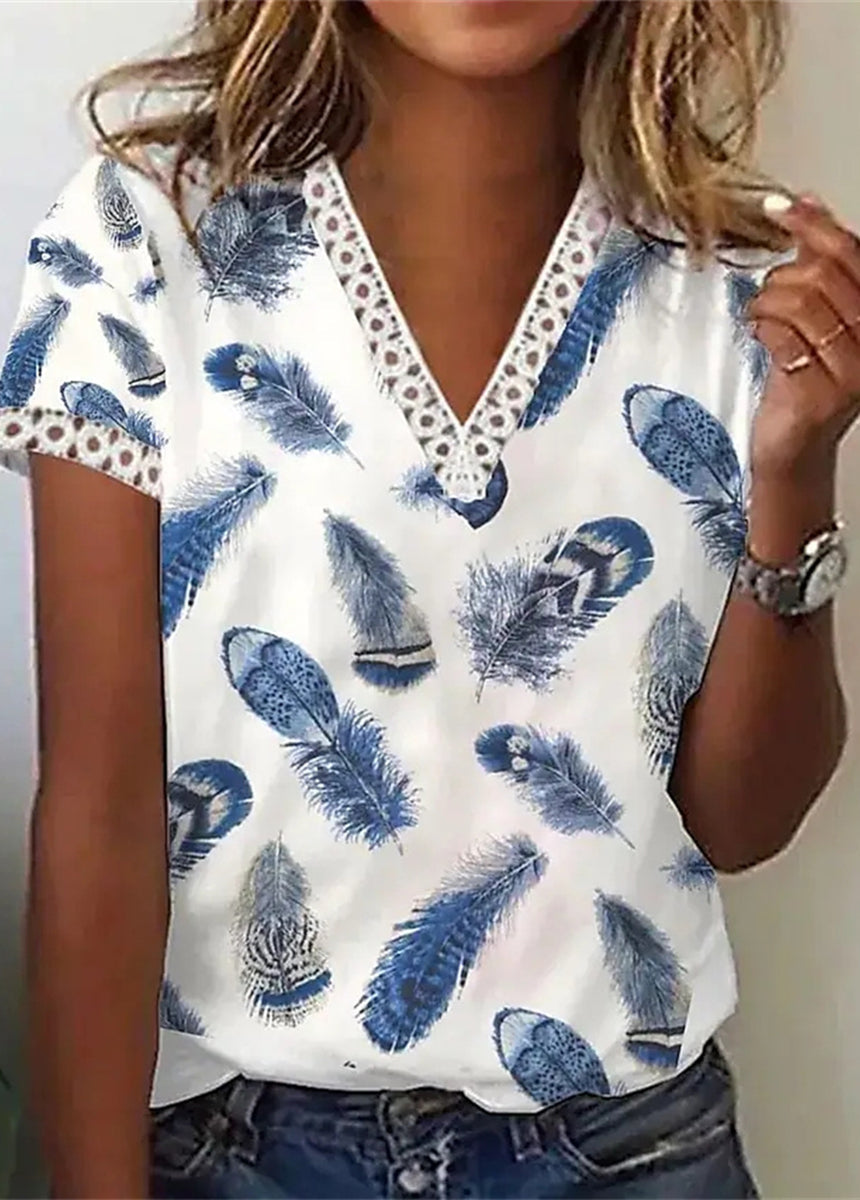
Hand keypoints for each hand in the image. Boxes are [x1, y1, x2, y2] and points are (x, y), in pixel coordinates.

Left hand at [748, 194, 859, 483]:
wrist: (795, 447)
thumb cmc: (805, 380)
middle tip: (768, 294)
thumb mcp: (819, 315)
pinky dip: (759, 327)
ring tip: (761, 318)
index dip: (813, 224)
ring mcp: (852, 370)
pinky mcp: (819, 393)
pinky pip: (780, 336)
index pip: (852, 253)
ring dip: (766, 302)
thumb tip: (809, 202)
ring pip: (799, 302)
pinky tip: (759, 335)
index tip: (777, 207)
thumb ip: (817, 261)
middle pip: (823, 274)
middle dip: (782, 276)